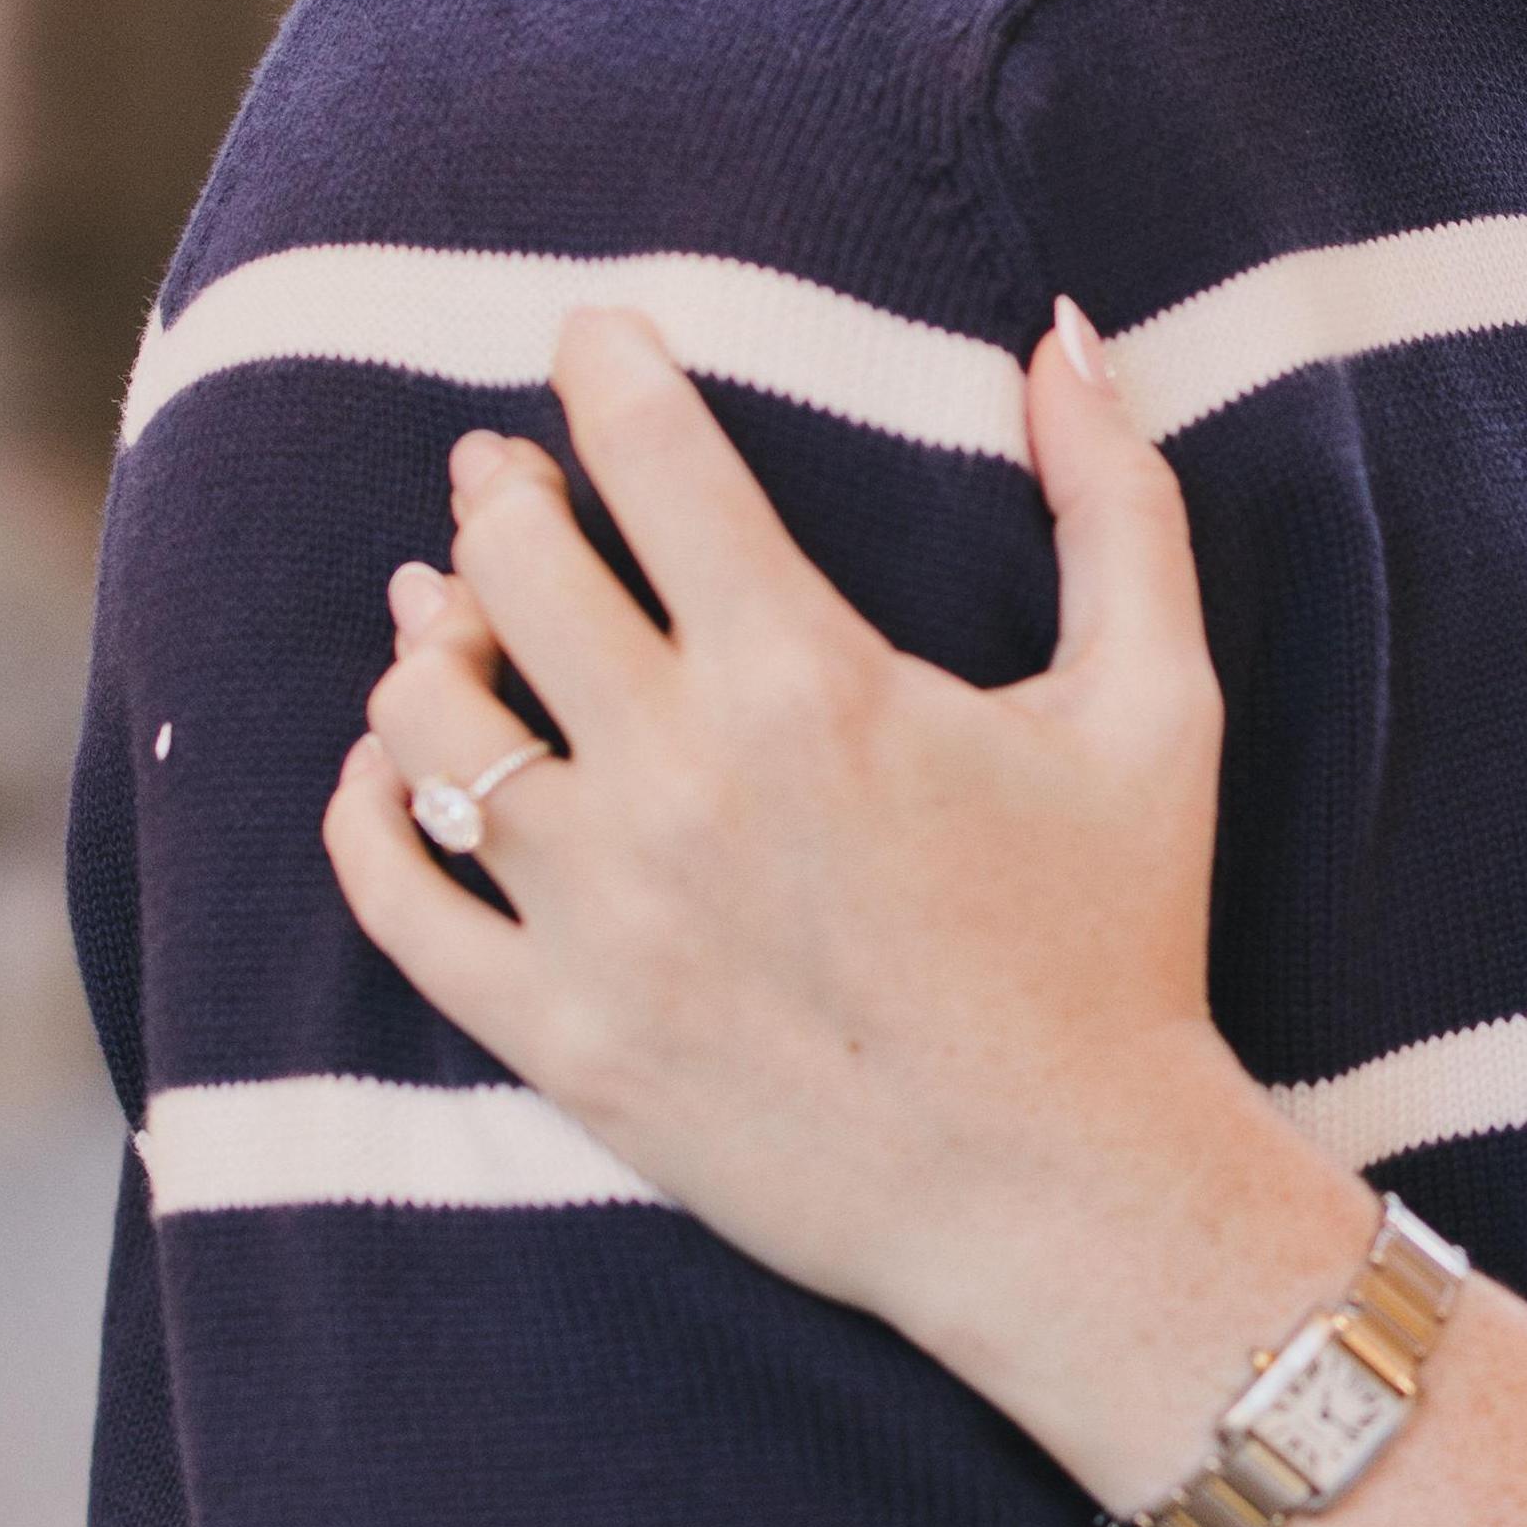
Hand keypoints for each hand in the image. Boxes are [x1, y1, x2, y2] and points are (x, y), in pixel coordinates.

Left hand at [321, 300, 1264, 1395]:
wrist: (1068, 1197)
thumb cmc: (1120, 941)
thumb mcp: (1158, 701)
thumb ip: (1118, 498)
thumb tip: (1062, 330)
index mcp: (810, 680)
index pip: (652, 461)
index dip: (606, 369)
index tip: (591, 336)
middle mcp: (680, 781)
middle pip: (516, 569)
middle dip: (504, 489)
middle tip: (509, 472)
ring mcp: (602, 915)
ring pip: (435, 722)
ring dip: (430, 638)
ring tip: (451, 611)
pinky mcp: (562, 1034)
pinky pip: (398, 897)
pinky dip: (368, 812)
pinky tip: (387, 765)